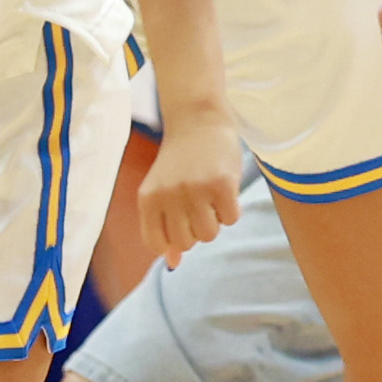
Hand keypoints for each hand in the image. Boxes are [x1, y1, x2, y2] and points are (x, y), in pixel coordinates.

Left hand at [132, 102, 242, 268]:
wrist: (198, 118)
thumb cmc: (181, 160)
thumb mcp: (162, 191)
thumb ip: (162, 226)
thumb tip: (173, 263)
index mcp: (148, 199)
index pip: (157, 244)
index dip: (173, 240)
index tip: (182, 221)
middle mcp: (169, 196)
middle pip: (187, 242)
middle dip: (196, 229)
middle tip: (200, 205)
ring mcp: (196, 190)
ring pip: (210, 234)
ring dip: (216, 221)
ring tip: (212, 197)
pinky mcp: (222, 184)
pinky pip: (231, 219)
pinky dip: (232, 209)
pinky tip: (226, 190)